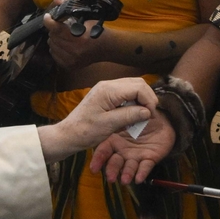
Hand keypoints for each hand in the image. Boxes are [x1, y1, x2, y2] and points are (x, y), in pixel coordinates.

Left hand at [40, 77, 155, 159]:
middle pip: (137, 83)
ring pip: (133, 87)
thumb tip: (147, 111)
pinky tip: (132, 114)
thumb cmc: (85, 131)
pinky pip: (125, 93)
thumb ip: (130, 116)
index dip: (149, 100)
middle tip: (150, 114)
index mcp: (108, 90)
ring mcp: (106, 89)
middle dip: (147, 97)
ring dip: (140, 99)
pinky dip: (133, 102)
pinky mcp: (106, 95)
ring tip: (142, 115)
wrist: (68, 135)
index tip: (151, 115)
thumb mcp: (109, 125)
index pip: (138, 87)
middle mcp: (108, 85)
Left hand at [44, 16, 108, 70]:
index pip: (56, 29)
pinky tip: (63, 45)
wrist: (106, 48)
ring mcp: (71, 60)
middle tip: (59, 26)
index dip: (49, 21)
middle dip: (53, 30)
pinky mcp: (69, 66)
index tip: (48, 16)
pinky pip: (54, 55)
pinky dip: (56, 49)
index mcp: (79, 38)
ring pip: (52, 46)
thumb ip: (69, 8)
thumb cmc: (96, 30)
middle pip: (53, 37)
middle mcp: (74, 51)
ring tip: (61, 36)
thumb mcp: (85, 17)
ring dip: (54, 39)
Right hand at [91, 109, 179, 183]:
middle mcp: (123, 150)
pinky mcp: (149, 159)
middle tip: (110, 178)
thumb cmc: (145, 116)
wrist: (165, 121)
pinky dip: (142, 173)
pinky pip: (145, 167)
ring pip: (129, 167)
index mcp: (116, 139)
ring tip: (125, 180)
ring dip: (126, 174)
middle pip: (115, 162)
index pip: (104, 150)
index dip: (99, 159)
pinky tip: (138, 178)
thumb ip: (126, 114)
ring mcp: (136, 155)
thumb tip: (117, 110)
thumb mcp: (133, 113)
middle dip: (112, 170)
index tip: (94, 169)